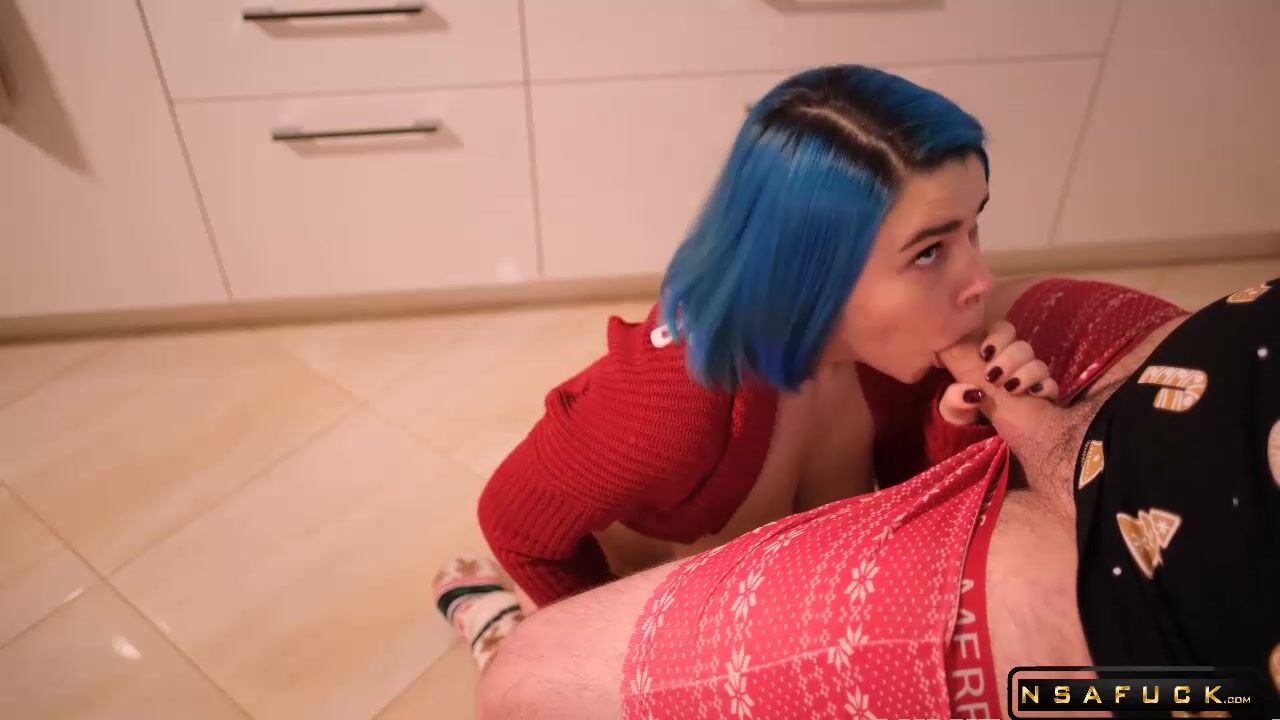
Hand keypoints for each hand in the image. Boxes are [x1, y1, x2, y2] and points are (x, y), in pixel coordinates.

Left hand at [939, 321, 1058, 425]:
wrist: (983, 439)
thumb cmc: (963, 413)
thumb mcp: (953, 407)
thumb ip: (954, 399)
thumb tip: (971, 393)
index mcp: (987, 355)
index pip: (1001, 330)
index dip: (998, 336)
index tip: (985, 353)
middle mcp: (1010, 363)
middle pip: (1022, 346)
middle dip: (1010, 359)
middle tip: (994, 377)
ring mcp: (1028, 378)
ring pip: (1039, 365)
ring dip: (1026, 374)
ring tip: (1011, 390)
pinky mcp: (1043, 395)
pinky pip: (1052, 385)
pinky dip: (1045, 388)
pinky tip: (1034, 395)